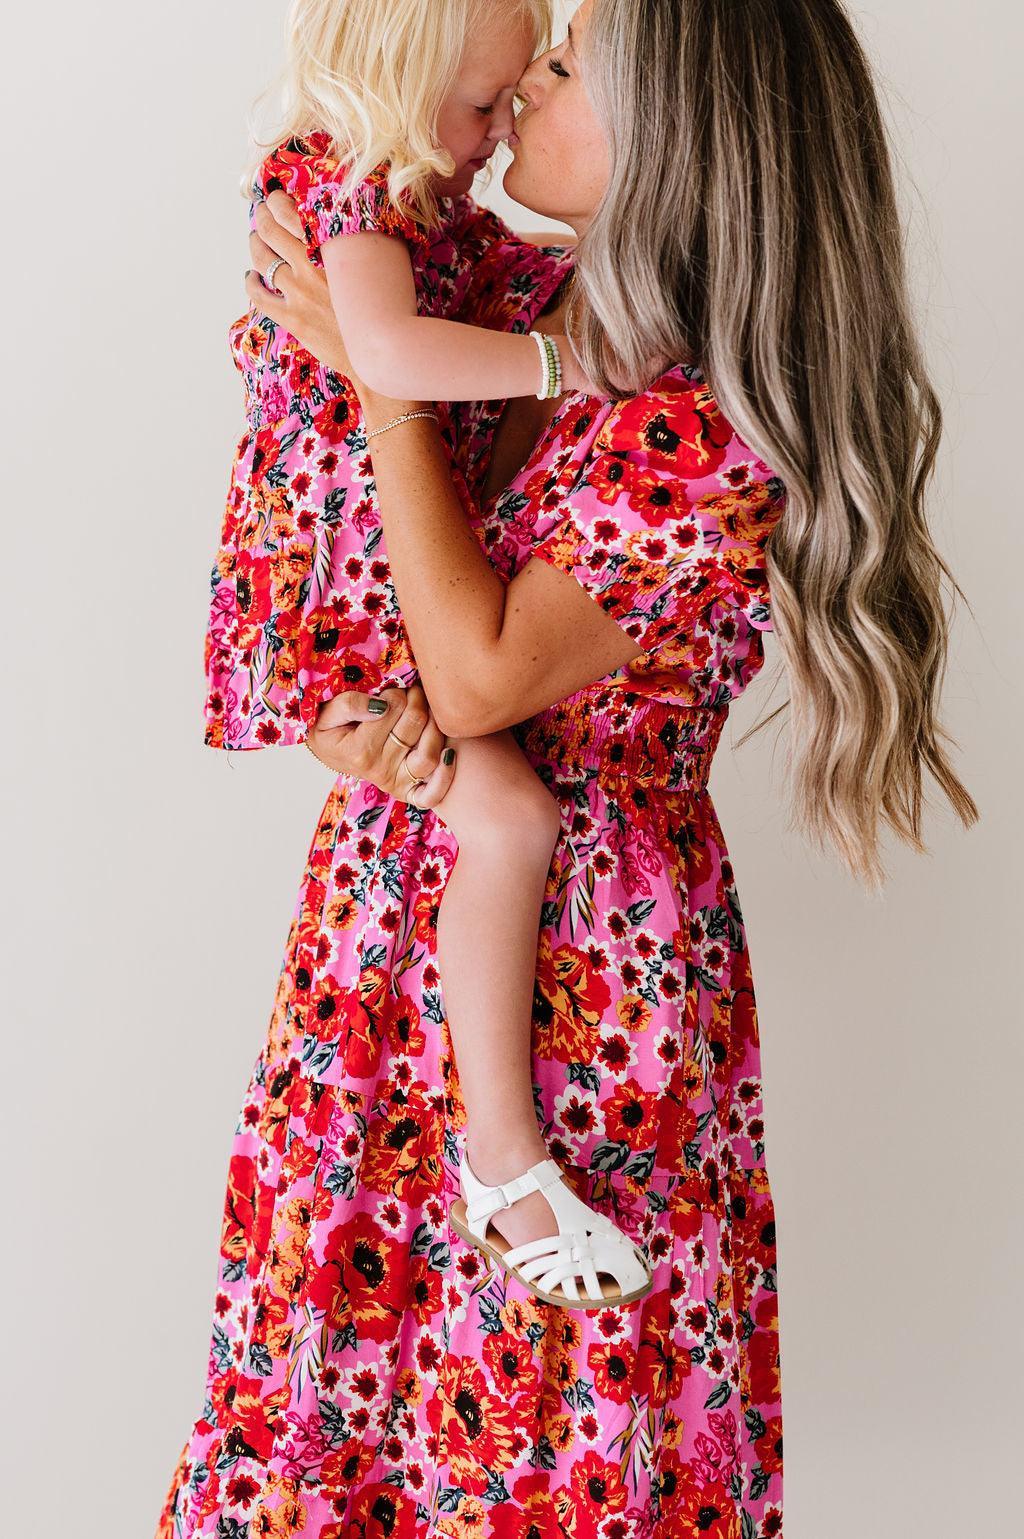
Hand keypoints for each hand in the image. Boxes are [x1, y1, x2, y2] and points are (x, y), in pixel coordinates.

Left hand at [246, 196, 421, 428]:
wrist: (381, 350)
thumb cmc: (387, 307)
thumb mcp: (384, 264)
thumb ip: (366, 240)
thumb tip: (364, 219)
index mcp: (331, 248)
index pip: (291, 211)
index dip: (277, 201)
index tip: (274, 197)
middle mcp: (310, 266)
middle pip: (270, 231)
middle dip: (261, 217)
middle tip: (261, 213)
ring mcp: (298, 293)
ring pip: (261, 260)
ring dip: (255, 245)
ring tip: (256, 240)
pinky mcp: (293, 318)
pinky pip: (259, 296)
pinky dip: (251, 283)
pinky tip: (252, 278)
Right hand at [305, 685, 455, 807]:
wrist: (330, 753)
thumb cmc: (330, 728)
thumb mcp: (327, 713)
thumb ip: (349, 705)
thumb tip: (381, 705)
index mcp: (359, 750)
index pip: (394, 706)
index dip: (398, 690)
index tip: (393, 688)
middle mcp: (380, 769)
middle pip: (416, 723)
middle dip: (418, 699)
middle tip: (413, 692)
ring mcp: (396, 783)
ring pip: (429, 753)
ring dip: (435, 725)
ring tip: (426, 712)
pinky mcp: (408, 792)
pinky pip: (432, 794)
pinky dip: (445, 776)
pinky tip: (449, 753)